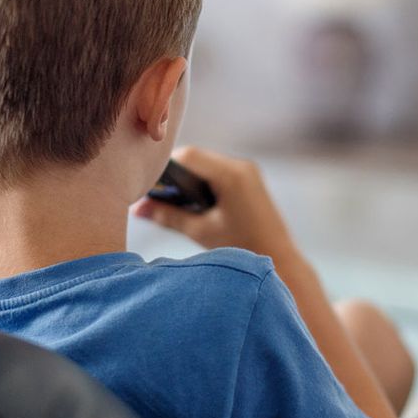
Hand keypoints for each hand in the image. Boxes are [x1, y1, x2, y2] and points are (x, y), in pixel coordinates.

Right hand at [132, 147, 298, 260]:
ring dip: (188, 180)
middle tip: (154, 195)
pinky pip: (218, 173)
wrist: (280, 261)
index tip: (146, 184)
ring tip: (171, 202)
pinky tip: (192, 204)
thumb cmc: (242, 248)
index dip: (163, 167)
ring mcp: (248, 172)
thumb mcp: (200, 231)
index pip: (188, 156)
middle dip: (174, 175)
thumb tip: (137, 209)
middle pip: (197, 159)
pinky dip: (202, 184)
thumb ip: (168, 216)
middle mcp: (241, 166)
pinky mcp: (250, 180)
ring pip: (206, 166)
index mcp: (231, 175)